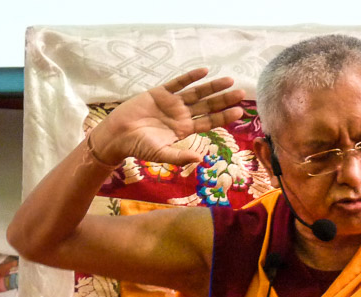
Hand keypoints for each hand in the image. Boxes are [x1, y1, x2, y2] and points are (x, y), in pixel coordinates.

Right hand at [89, 68, 244, 166]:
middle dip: (224, 99)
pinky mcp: (159, 93)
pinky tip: (204, 71)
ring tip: (229, 80)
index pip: (209, 122)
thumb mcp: (160, 154)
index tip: (239, 112)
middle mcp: (181, 115)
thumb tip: (201, 161)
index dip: (224, 117)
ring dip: (212, 86)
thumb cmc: (138, 147)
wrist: (118, 135)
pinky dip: (190, 76)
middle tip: (242, 93)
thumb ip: (180, 157)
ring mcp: (171, 103)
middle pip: (207, 106)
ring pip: (196, 93)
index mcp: (183, 130)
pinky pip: (178, 83)